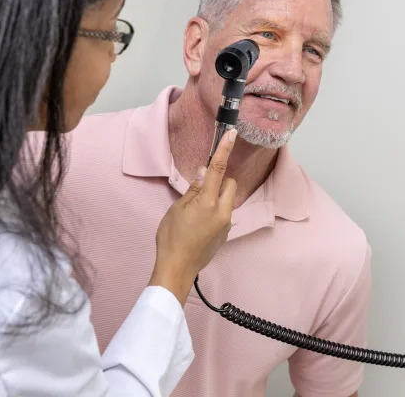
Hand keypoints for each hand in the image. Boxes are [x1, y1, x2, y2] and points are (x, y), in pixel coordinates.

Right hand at [149, 129, 237, 305]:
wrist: (177, 268)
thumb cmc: (171, 238)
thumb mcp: (176, 209)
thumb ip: (193, 190)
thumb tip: (202, 172)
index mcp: (208, 202)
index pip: (218, 170)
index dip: (225, 150)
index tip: (233, 134)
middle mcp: (223, 211)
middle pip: (230, 185)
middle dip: (219, 181)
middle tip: (199, 190)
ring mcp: (227, 224)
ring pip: (227, 200)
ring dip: (216, 198)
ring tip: (196, 212)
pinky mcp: (226, 234)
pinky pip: (224, 214)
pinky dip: (215, 211)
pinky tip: (199, 225)